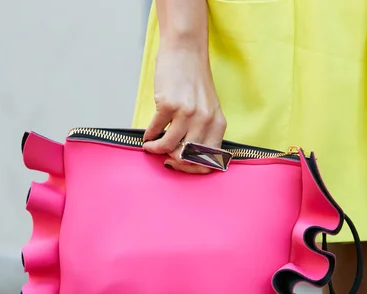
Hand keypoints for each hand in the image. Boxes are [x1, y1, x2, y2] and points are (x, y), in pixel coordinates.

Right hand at [142, 44, 226, 172]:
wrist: (185, 51)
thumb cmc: (194, 79)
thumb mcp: (207, 108)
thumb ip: (202, 131)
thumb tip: (185, 156)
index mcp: (218, 124)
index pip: (209, 160)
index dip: (192, 169)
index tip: (180, 165)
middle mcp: (205, 120)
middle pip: (188, 157)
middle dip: (173, 161)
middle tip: (164, 157)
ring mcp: (187, 113)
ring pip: (169, 147)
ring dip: (156, 150)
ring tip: (151, 146)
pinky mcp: (169, 105)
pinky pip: (155, 130)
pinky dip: (149, 136)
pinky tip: (147, 135)